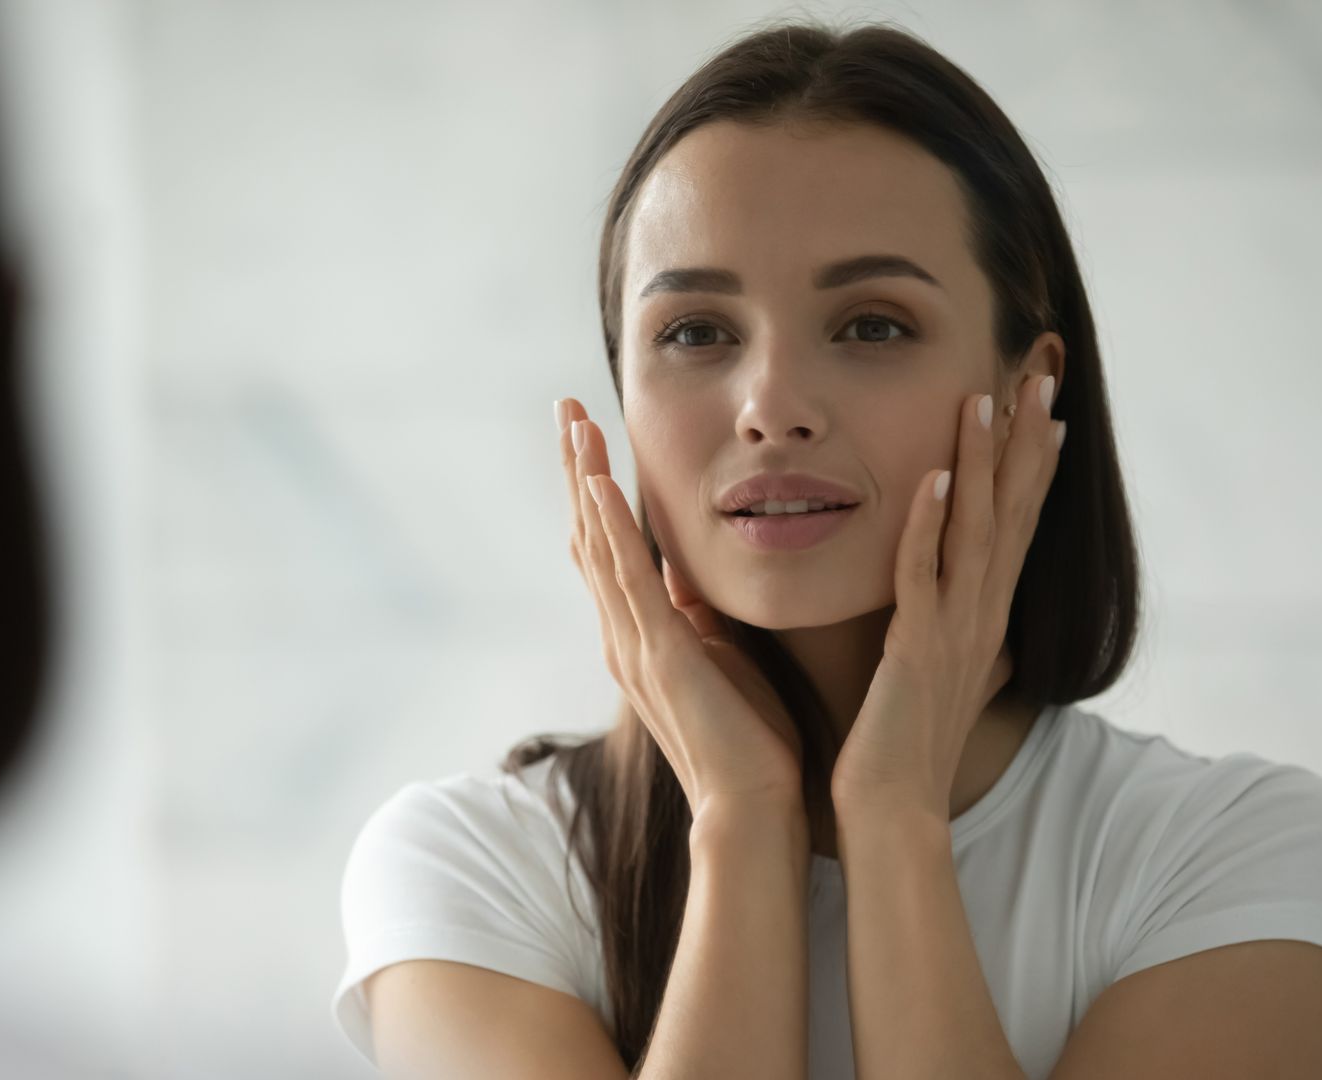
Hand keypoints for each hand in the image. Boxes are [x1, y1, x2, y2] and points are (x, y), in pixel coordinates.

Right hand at [556, 398, 805, 817]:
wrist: (754, 808)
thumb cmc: (748, 741)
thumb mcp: (721, 658)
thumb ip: (698, 617)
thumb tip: (689, 576)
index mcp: (640, 635)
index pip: (608, 548)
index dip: (594, 490)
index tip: (592, 435)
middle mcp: (623, 635)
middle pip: (588, 534)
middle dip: (578, 468)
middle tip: (567, 407)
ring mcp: (634, 644)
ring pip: (597, 545)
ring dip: (585, 480)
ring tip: (576, 422)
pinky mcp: (659, 654)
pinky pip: (627, 580)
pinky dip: (610, 528)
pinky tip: (598, 484)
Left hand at [830, 375, 1065, 819]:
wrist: (894, 810)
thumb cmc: (907, 746)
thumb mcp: (942, 679)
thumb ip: (962, 643)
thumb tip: (989, 634)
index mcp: (984, 617)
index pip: (1018, 524)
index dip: (1033, 464)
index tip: (1044, 407)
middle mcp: (982, 615)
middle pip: (1015, 512)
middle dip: (1026, 440)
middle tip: (1040, 373)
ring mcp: (954, 630)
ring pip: (978, 531)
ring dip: (984, 464)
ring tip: (986, 399)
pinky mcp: (916, 650)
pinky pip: (925, 577)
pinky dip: (931, 528)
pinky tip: (936, 480)